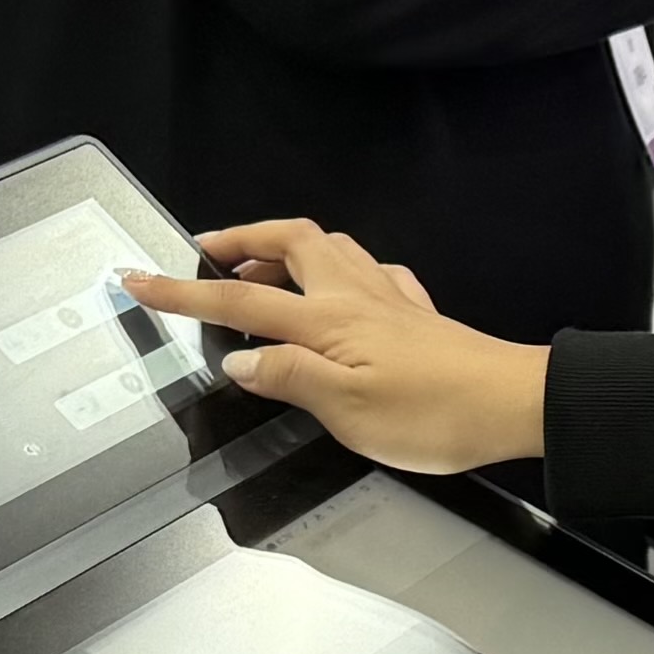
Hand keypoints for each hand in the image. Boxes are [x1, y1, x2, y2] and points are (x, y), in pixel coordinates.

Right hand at [115, 221, 552, 474]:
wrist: (515, 404)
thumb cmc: (438, 413)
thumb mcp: (348, 409)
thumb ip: (288, 377)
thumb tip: (239, 360)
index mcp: (327, 321)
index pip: (239, 300)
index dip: (184, 291)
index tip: (139, 281)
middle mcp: (355, 296)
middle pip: (288, 242)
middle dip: (239, 239)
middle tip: (203, 251)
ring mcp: (388, 299)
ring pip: (328, 248)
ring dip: (285, 249)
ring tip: (258, 269)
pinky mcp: (416, 313)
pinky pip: (368, 272)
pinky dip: (338, 271)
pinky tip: (339, 291)